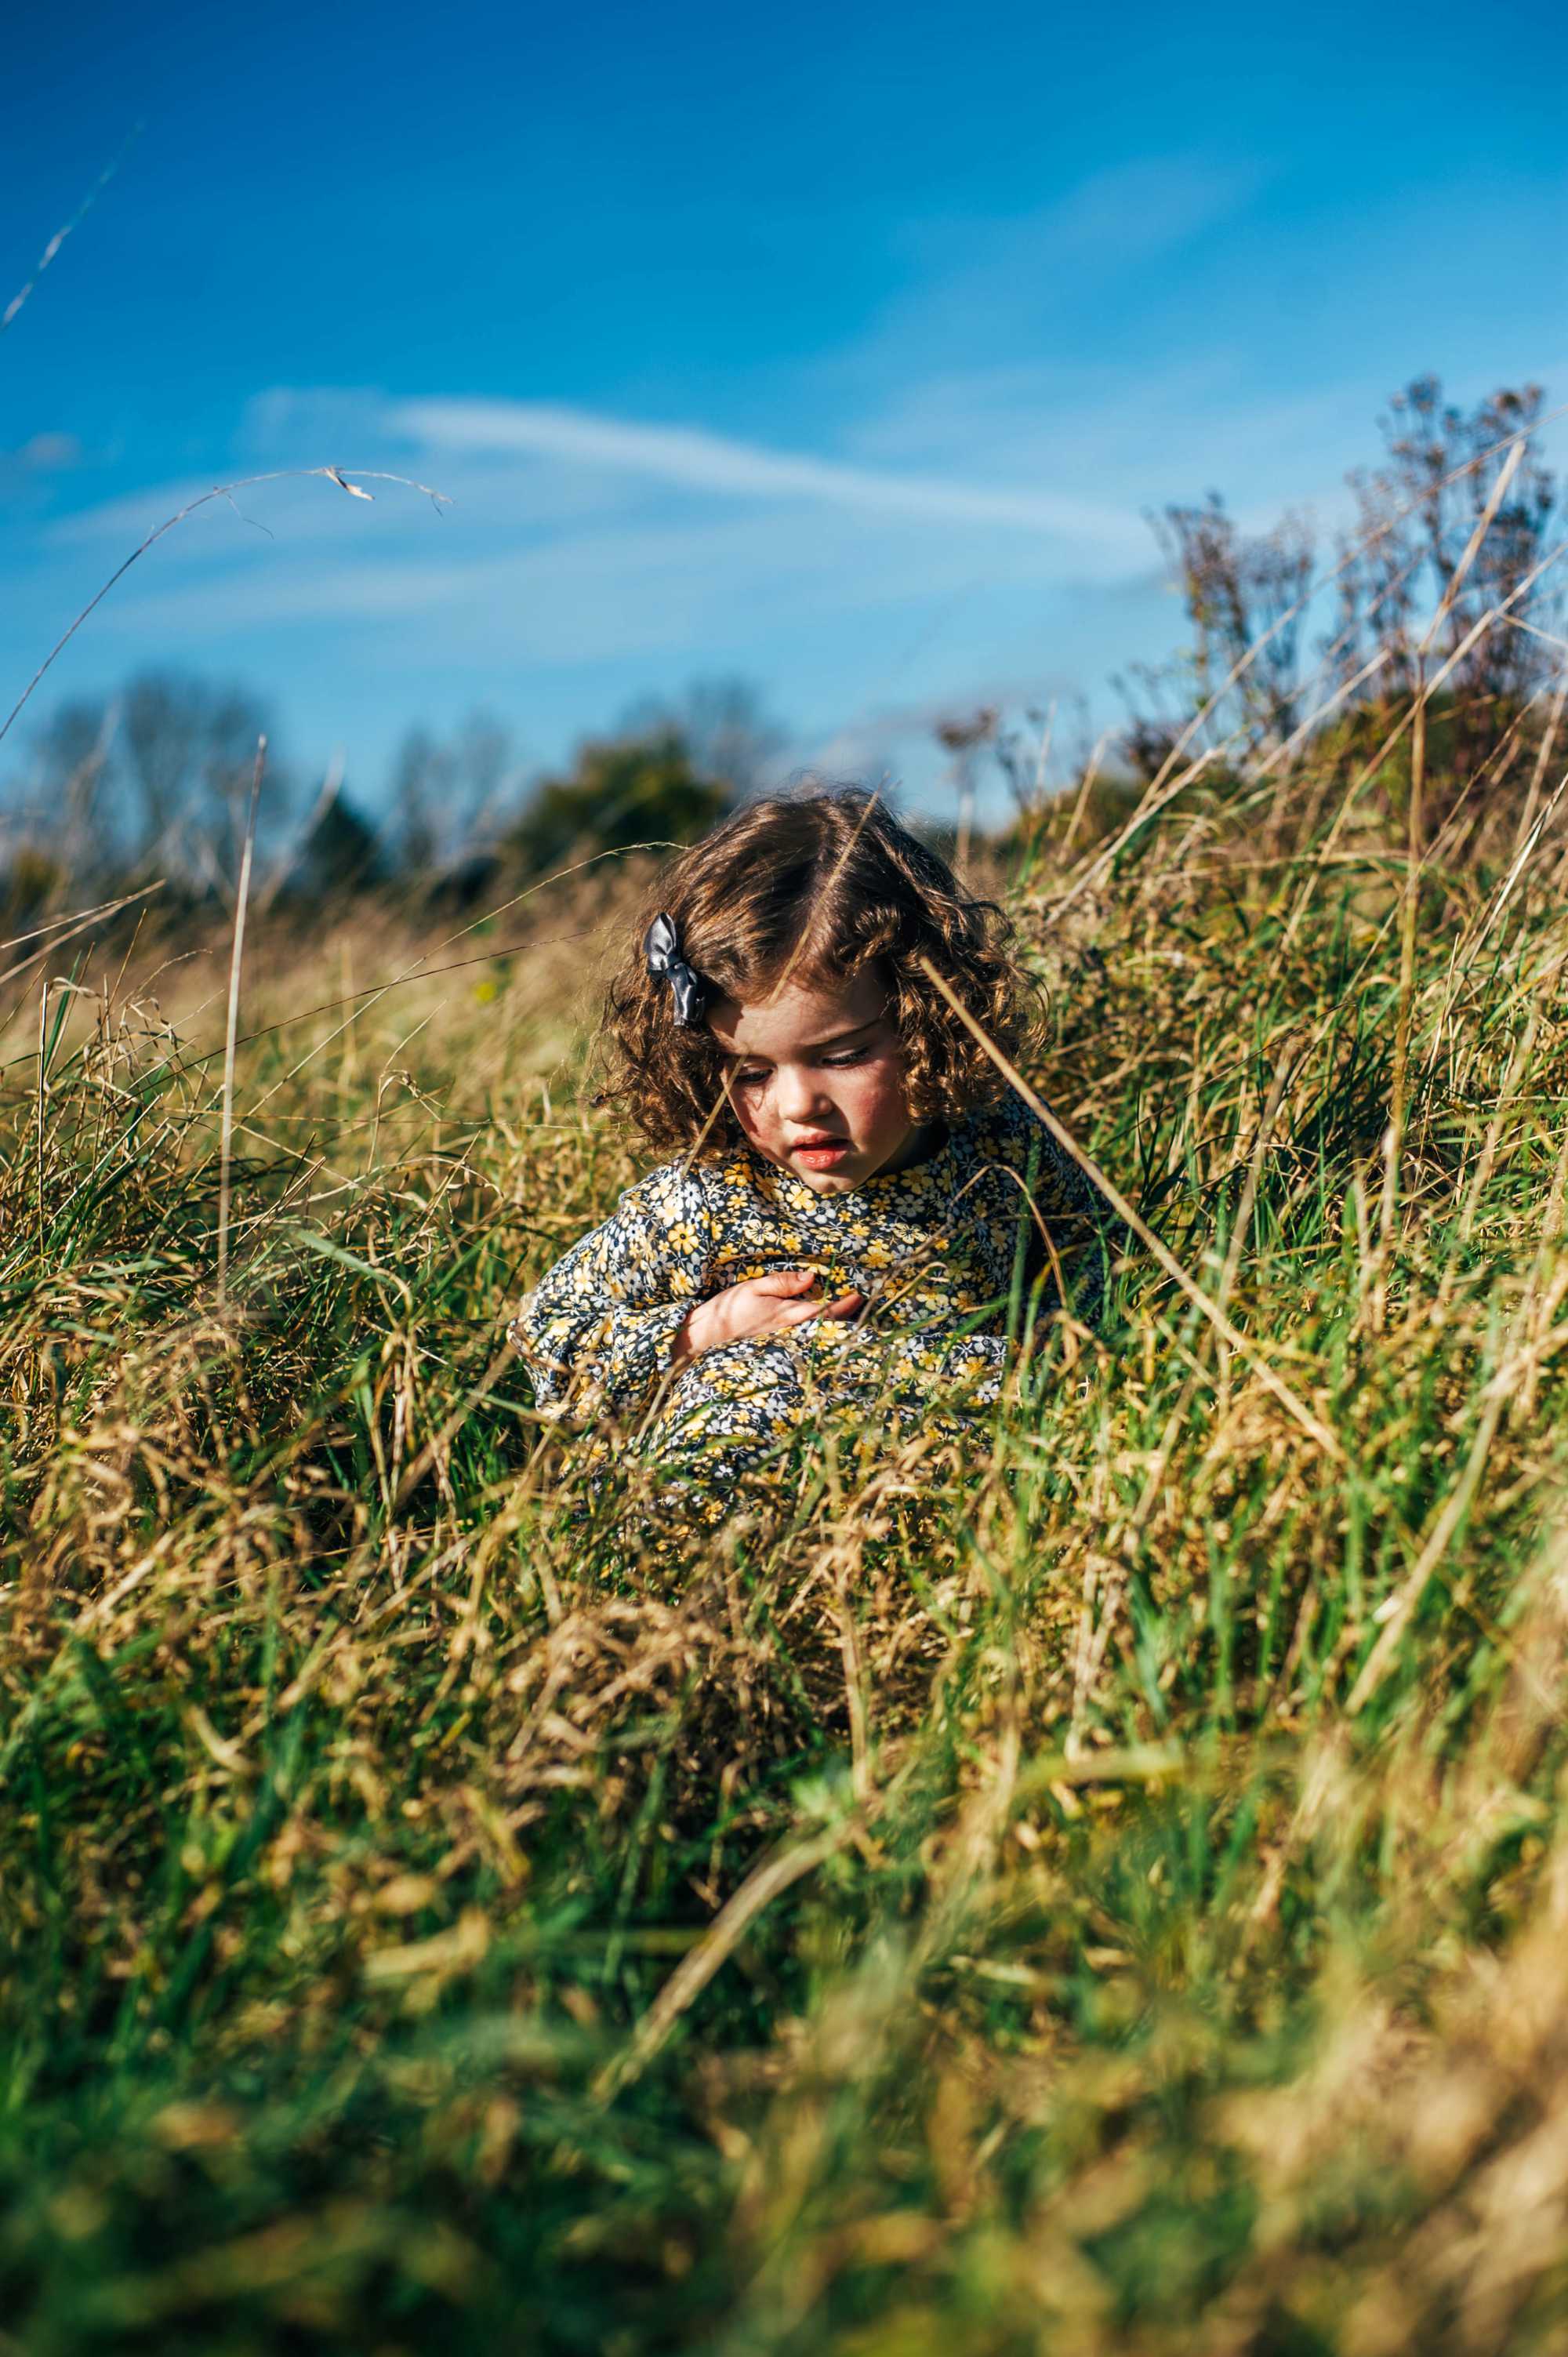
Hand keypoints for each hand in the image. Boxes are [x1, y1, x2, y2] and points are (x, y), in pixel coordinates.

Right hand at [671, 1269, 863, 1368]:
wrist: (705, 1340)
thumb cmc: (729, 1311)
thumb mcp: (753, 1288)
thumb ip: (783, 1283)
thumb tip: (811, 1278)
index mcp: (789, 1317)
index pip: (826, 1312)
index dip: (845, 1305)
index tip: (859, 1295)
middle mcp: (792, 1335)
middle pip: (827, 1329)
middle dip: (844, 1318)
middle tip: (857, 1305)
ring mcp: (786, 1345)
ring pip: (817, 1338)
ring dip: (831, 1327)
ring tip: (843, 1314)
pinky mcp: (778, 1351)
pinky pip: (804, 1344)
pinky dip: (816, 1336)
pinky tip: (817, 1329)